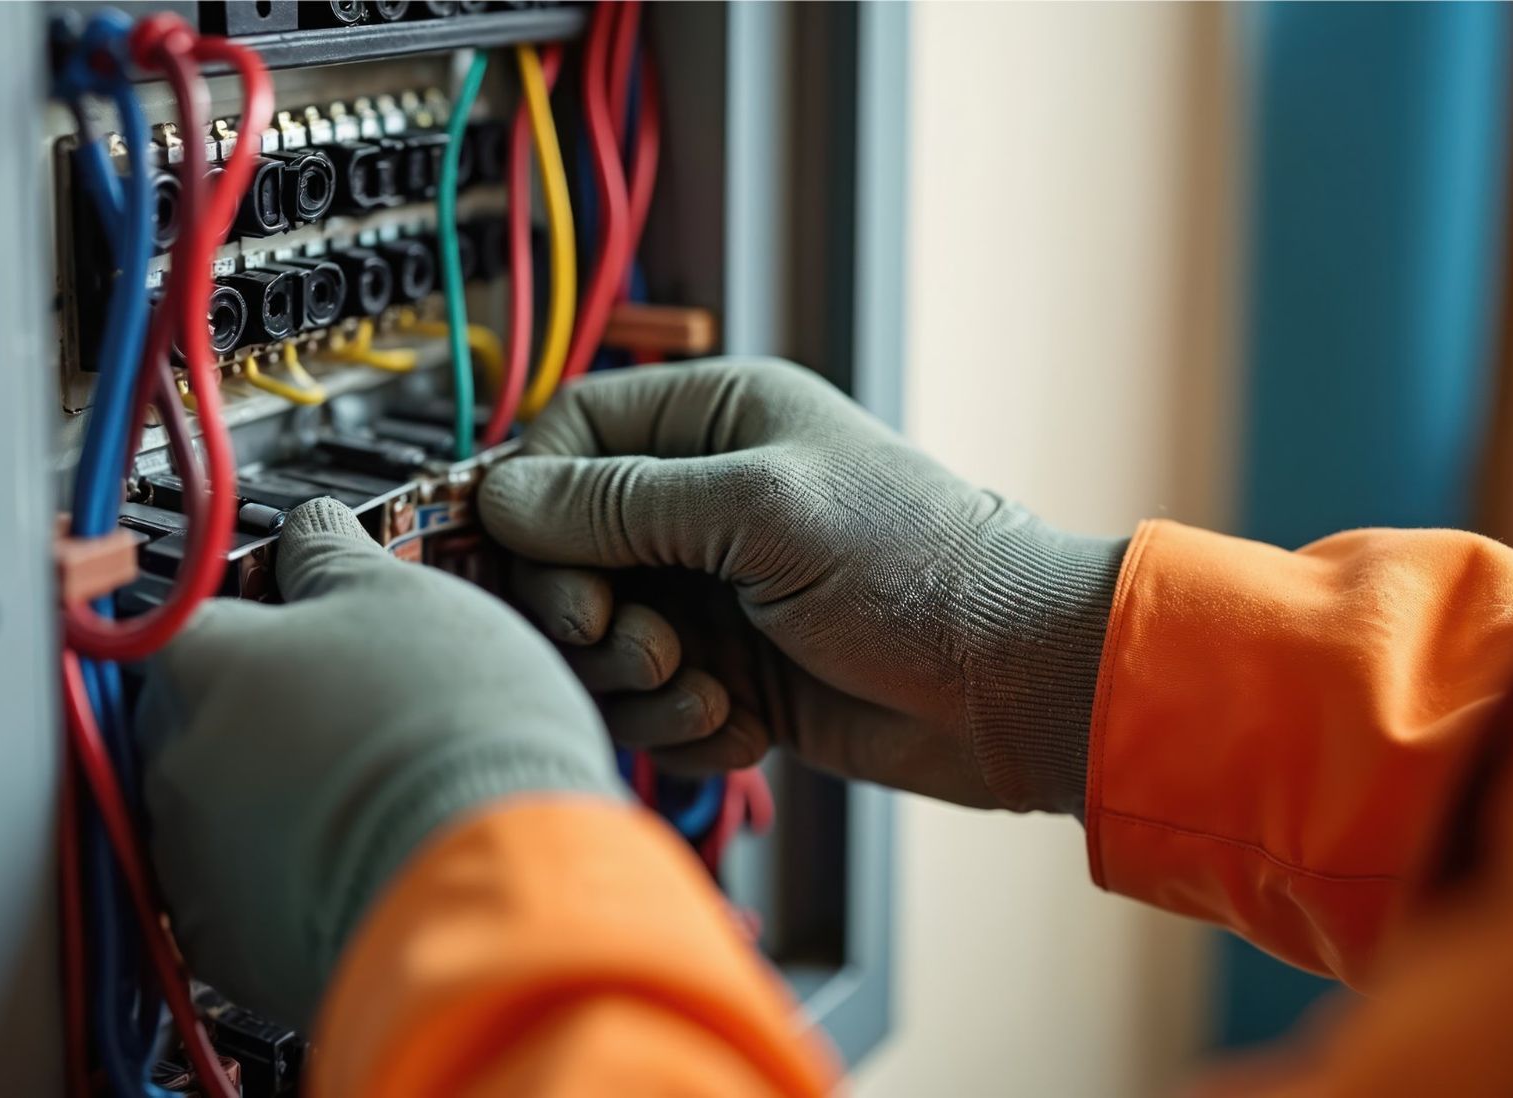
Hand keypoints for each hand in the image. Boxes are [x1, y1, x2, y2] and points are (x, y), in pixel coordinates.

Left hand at [136, 498, 620, 1026]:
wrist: (489, 884)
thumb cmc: (453, 737)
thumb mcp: (406, 600)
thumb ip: (334, 556)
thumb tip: (312, 529)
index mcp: (204, 657)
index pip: (175, 612)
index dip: (233, 614)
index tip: (274, 620)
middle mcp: (172, 756)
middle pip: (189, 713)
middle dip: (253, 708)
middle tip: (341, 708)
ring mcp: (186, 855)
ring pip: (209, 805)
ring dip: (265, 794)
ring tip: (361, 789)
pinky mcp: (219, 942)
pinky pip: (231, 891)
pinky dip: (277, 875)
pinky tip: (349, 856)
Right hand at [478, 358, 1125, 814]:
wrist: (1011, 687)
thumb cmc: (917, 567)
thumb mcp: (761, 510)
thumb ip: (623, 502)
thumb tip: (501, 497)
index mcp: (714, 422)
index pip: (567, 440)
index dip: (530, 499)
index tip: (527, 558)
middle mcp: (700, 503)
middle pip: (561, 550)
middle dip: (582, 607)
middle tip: (635, 638)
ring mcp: (709, 594)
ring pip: (596, 637)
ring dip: (631, 678)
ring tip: (700, 688)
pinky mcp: (724, 675)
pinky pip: (647, 705)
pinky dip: (679, 726)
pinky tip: (741, 725)